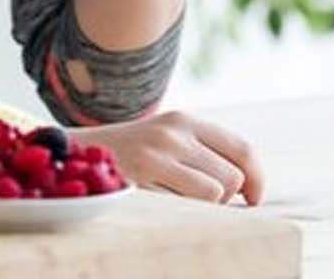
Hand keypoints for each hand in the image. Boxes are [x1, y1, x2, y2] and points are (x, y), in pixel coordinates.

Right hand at [70, 109, 266, 204]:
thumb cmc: (130, 157)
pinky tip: (163, 204)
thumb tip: (249, 189)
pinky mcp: (142, 176)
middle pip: (233, 177)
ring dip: (205, 208)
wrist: (75, 155)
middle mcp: (175, 132)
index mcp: (185, 120)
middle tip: (204, 204)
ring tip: (178, 201)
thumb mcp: (167, 141)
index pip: (243, 149)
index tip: (253, 200)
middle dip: (227, 199)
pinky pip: (187, 206)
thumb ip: (204, 153)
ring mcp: (158, 154)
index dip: (257, 179)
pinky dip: (184, 213)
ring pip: (215, 193)